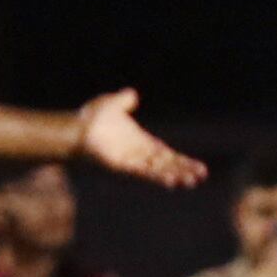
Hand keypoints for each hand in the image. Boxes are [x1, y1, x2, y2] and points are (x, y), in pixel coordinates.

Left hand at [74, 89, 206, 188]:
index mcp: (142, 142)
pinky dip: (157, 176)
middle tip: (201, 177)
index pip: (168, 155)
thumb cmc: (91, 119)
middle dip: (184, 170)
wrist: (75, 128)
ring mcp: (132, 160)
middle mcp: (140, 154)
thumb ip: (124, 101)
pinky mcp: (124, 165)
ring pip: (159, 170)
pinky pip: (144, 172)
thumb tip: (132, 94)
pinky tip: (170, 181)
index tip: (200, 168)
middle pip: (167, 164)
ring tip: (191, 182)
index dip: (183, 161)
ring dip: (175, 175)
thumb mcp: (112, 104)